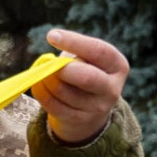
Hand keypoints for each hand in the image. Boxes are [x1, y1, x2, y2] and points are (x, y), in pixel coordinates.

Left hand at [31, 29, 128, 146]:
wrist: (90, 108)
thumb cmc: (86, 72)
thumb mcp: (88, 59)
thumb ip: (73, 55)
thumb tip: (49, 62)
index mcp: (118, 66)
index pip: (99, 51)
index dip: (74, 42)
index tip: (52, 35)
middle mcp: (112, 89)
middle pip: (86, 77)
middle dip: (63, 69)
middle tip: (48, 62)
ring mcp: (97, 108)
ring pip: (64, 92)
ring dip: (47, 79)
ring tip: (43, 71)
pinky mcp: (79, 120)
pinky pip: (53, 105)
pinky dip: (41, 92)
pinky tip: (38, 82)